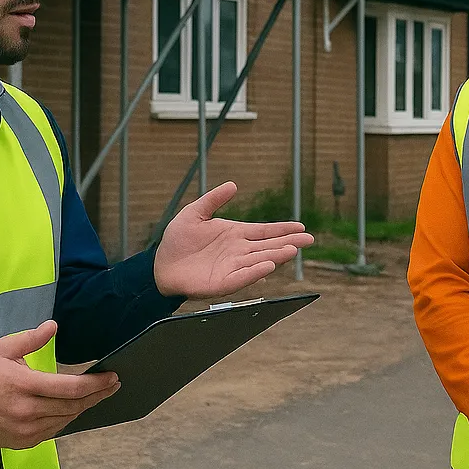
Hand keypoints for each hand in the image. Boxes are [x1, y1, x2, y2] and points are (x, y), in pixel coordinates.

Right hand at [0, 321, 120, 448]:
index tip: (112, 377)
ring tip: (98, 395)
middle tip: (113, 385)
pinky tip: (74, 408)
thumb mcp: (2, 349)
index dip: (96, 384)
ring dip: (83, 407)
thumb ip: (31, 339)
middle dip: (97, 395)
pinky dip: (66, 419)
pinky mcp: (22, 442)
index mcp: (23, 385)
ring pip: (66, 420)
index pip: (70, 388)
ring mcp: (25, 430)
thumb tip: (53, 326)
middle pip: (73, 406)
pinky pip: (54, 431)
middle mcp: (27, 411)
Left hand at [154, 181, 314, 298]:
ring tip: (291, 250)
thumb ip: (213, 200)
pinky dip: (256, 273)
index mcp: (235, 235)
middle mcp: (239, 252)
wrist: (160, 265)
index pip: (264, 231)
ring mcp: (233, 268)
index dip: (282, 229)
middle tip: (308, 239)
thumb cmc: (177, 241)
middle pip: (269, 246)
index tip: (300, 226)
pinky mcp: (223, 283)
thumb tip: (233, 184)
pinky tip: (268, 267)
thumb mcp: (194, 213)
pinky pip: (243, 278)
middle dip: (288, 243)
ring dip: (276, 256)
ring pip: (260, 261)